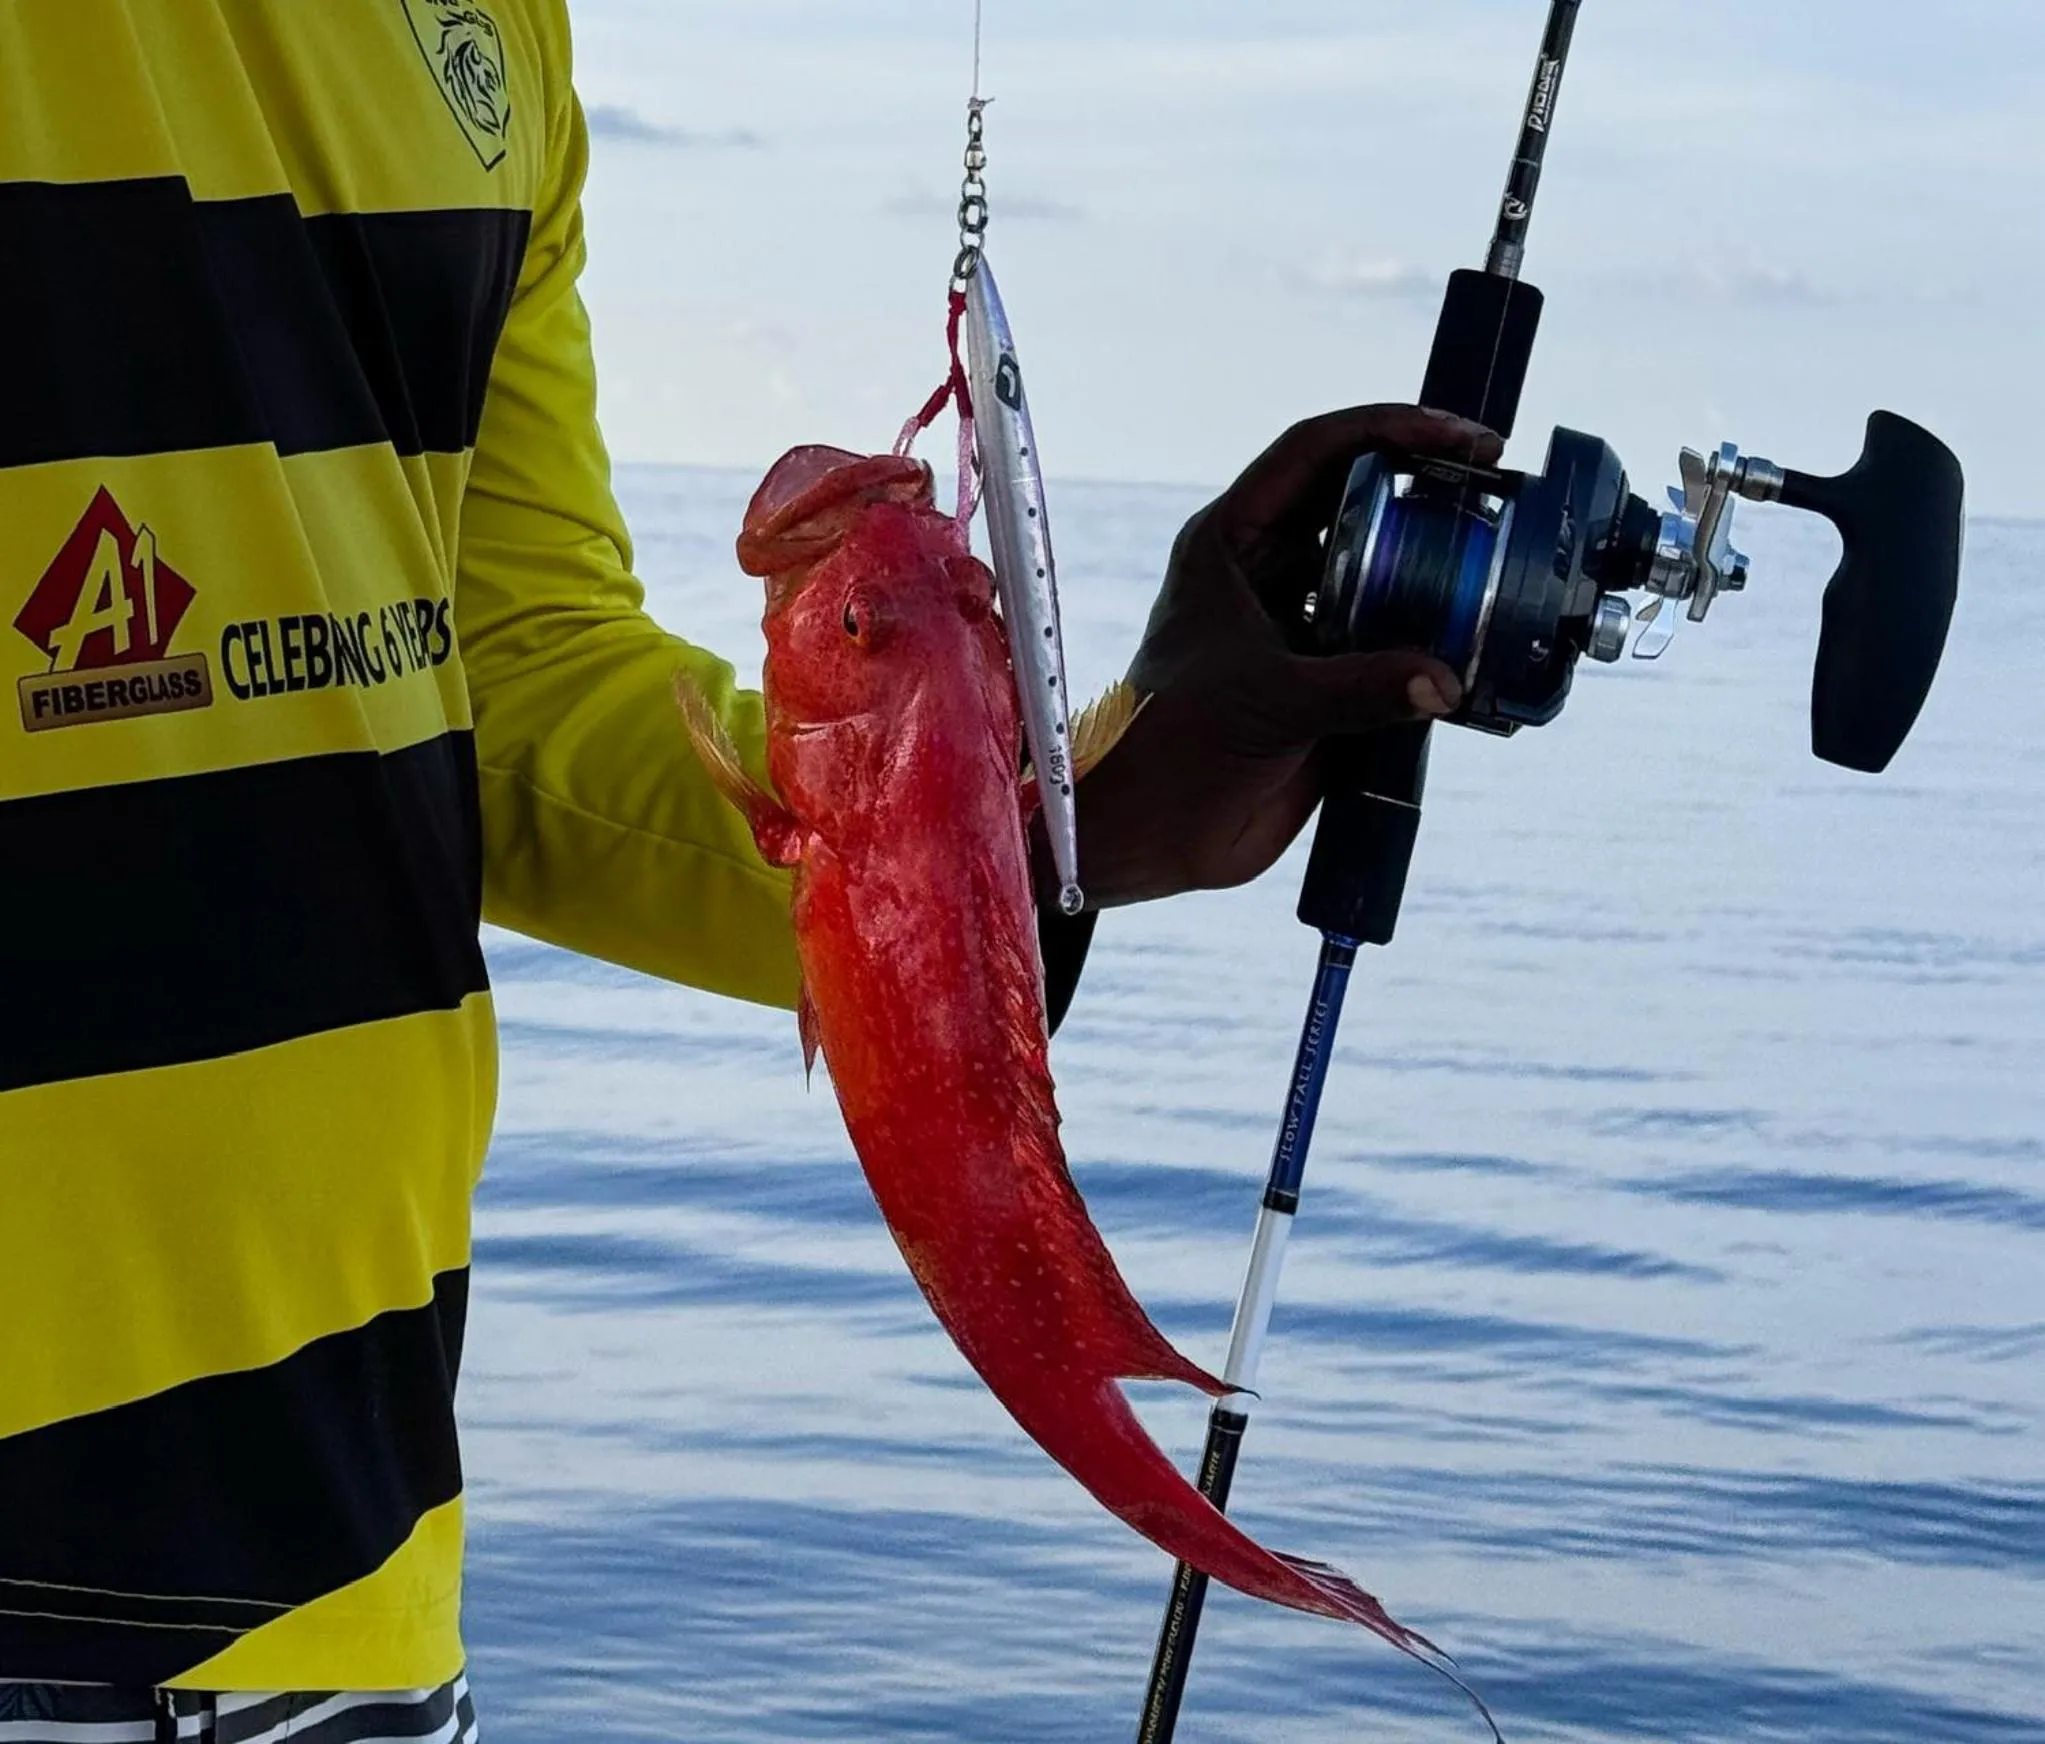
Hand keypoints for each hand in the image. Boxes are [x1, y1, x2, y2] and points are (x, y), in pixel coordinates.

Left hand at [1063, 403, 1502, 908]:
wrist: (1154, 830)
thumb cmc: (1173, 746)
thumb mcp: (1271, 701)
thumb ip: (1361, 686)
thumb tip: (1448, 682)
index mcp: (1230, 541)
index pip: (1314, 452)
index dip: (1390, 429)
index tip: (1460, 438)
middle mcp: (1266, 570)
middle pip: (1358, 500)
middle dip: (1426, 489)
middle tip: (1495, 488)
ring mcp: (1297, 622)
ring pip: (1379, 569)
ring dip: (1434, 567)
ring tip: (1498, 560)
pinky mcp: (1323, 676)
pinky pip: (1388, 640)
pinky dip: (1431, 640)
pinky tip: (1475, 642)